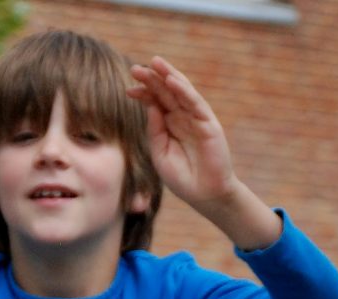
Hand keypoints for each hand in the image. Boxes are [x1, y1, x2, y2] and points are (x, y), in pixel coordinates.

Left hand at [127, 57, 235, 207]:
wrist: (204, 195)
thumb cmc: (182, 178)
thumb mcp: (160, 154)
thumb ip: (155, 131)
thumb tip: (151, 105)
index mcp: (170, 125)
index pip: (155, 102)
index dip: (143, 94)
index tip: (128, 90)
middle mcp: (183, 117)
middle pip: (166, 92)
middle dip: (152, 79)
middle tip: (135, 69)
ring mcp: (196, 118)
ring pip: (181, 91)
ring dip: (168, 76)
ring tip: (154, 63)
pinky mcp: (209, 123)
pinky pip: (195, 103)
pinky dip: (184, 91)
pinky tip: (172, 81)